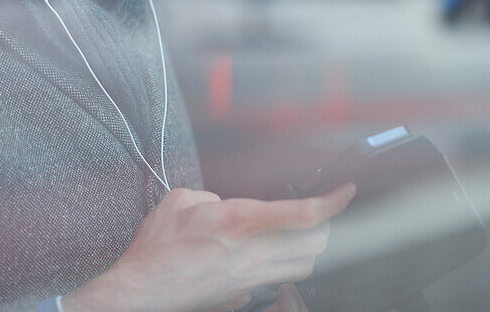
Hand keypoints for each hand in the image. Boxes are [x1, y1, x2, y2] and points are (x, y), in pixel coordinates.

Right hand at [62, 182, 355, 311]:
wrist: (144, 290)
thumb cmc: (157, 247)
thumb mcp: (179, 201)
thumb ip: (208, 196)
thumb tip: (221, 203)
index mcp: (238, 222)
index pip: (301, 215)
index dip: (332, 202)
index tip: (344, 192)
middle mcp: (252, 253)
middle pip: (315, 245)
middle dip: (326, 226)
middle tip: (319, 212)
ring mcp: (250, 280)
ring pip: (303, 267)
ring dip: (309, 249)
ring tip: (300, 234)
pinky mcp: (243, 296)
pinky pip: (277, 282)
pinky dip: (281, 267)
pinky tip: (264, 256)